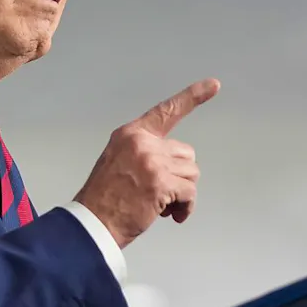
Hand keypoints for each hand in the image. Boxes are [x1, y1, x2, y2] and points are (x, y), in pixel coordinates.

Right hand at [73, 78, 220, 248]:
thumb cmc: (104, 198)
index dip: (193, 97)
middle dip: (180, 175)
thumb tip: (172, 163)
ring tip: (163, 206)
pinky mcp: (160, 183)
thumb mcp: (117, 160)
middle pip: (186, 153)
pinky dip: (185, 208)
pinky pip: (189, 193)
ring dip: (182, 193)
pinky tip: (172, 216)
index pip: (166, 111)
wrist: (92, 222)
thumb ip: (144, 152)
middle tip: (163, 193)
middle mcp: (143, 142)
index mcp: (131, 134)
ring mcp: (152, 161)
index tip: (214, 85)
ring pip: (191, 174)